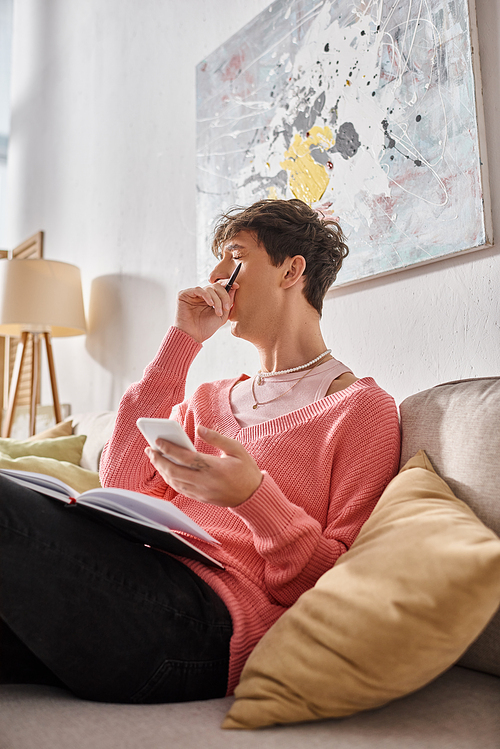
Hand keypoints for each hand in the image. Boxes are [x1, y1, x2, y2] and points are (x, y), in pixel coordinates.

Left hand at [145, 425, 262, 506]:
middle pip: (175, 471)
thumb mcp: (236, 449)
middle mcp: (205, 482)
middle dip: (159, 460)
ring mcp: (202, 492)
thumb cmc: (246, 470)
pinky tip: (166, 470)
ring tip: (154, 458)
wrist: (253, 496)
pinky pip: (180, 489)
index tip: (158, 441)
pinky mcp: (201, 498)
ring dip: (162, 470)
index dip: (169, 449)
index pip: (186, 458)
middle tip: (149, 449)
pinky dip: (170, 479)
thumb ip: (216, 438)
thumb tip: (199, 428)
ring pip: (175, 482)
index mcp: (214, 468)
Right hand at [174, 281, 238, 343]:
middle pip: (216, 286)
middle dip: (224, 296)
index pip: (219, 287)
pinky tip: (210, 304)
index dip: (228, 284)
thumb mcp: (222, 316)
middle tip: (226, 307)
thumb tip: (234, 288)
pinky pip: (198, 289)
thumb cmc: (205, 328)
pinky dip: (206, 295)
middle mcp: (201, 295)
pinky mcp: (184, 294)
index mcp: (209, 299)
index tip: (237, 286)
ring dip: (217, 299)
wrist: (192, 337)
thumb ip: (228, 302)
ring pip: (209, 288)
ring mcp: (192, 294)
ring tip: (218, 312)